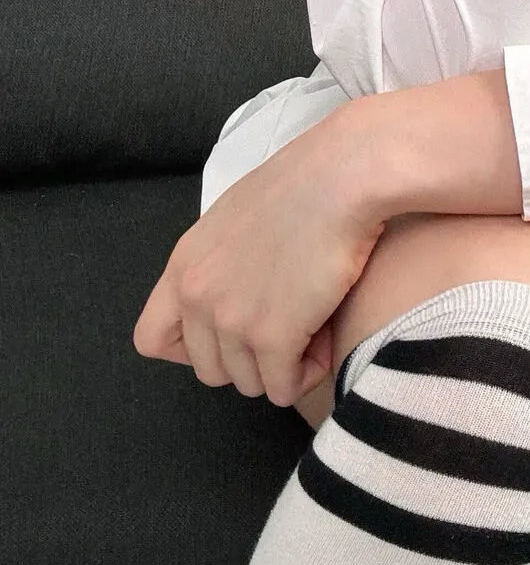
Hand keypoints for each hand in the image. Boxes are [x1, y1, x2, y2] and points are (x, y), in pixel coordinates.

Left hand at [133, 112, 385, 407]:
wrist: (343, 177)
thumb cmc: (304, 183)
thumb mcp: (236, 218)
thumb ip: (219, 261)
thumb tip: (236, 288)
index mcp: (184, 266)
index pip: (151, 339)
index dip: (190, 347)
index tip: (229, 331)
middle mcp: (198, 297)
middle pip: (209, 370)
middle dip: (249, 358)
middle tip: (287, 327)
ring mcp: (232, 320)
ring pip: (249, 383)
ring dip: (284, 365)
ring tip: (313, 326)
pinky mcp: (273, 337)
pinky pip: (284, 388)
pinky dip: (308, 372)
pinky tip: (328, 339)